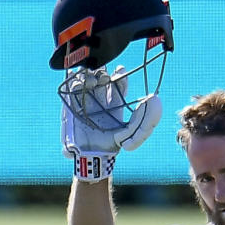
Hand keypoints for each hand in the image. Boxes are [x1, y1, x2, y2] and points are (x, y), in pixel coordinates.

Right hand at [60, 66, 162, 181]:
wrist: (90, 155)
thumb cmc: (111, 146)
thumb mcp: (131, 136)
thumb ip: (144, 123)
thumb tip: (153, 102)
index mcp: (114, 103)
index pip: (118, 83)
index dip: (120, 74)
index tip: (120, 70)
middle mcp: (100, 99)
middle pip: (102, 77)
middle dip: (102, 72)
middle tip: (103, 75)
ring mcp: (86, 100)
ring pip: (87, 79)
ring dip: (88, 76)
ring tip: (91, 81)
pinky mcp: (71, 104)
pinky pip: (71, 87)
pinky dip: (73, 80)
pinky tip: (77, 81)